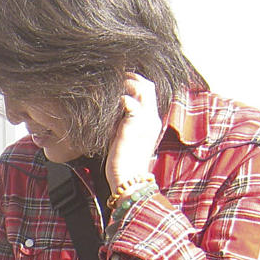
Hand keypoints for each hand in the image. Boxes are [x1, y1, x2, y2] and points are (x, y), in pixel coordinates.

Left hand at [105, 72, 163, 189]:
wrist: (129, 181)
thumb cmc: (124, 164)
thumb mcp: (126, 138)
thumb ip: (124, 124)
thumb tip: (112, 112)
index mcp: (152, 122)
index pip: (149, 93)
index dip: (136, 83)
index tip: (120, 81)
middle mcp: (151, 119)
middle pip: (148, 86)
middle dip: (131, 78)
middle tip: (114, 79)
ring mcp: (145, 121)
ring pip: (141, 88)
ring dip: (124, 85)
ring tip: (110, 88)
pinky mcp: (134, 125)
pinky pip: (128, 101)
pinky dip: (117, 98)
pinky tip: (107, 102)